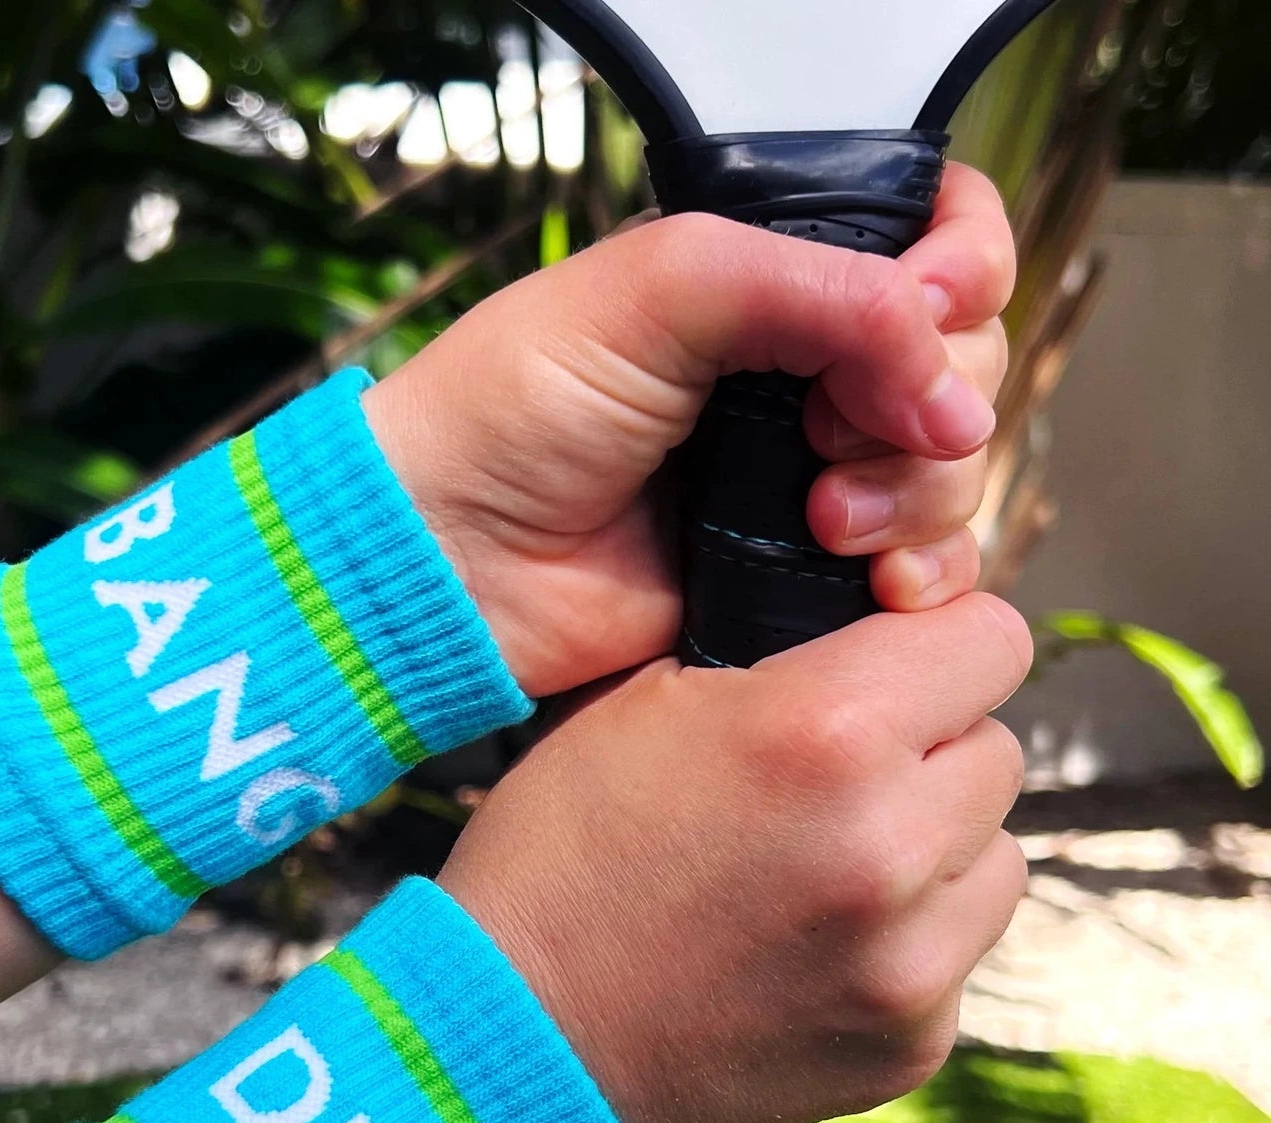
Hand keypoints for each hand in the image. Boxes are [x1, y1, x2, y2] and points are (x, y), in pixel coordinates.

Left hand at [363, 163, 1013, 696]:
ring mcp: (804, 482)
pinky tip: (871, 576)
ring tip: (820, 515)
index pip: (931, 252)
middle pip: (961, 367)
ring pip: (951, 474)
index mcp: (772, 287)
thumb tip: (951, 381)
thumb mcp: (665, 288)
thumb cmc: (516, 407)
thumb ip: (822, 288)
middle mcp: (800, 379)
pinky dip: (923, 572)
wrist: (452, 554)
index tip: (930, 313)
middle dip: (929, 400)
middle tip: (826, 431)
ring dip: (917, 494)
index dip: (962, 277)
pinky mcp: (796, 577)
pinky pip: (919, 571)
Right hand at [437, 593, 1031, 1122]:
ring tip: (824, 869)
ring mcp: (910, 963)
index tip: (895, 670)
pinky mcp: (909, 1048)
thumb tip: (874, 647)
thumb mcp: (642, 704)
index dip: (937, 644)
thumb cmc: (559, 854)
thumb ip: (779, 662)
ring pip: (997, 859)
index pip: (990, 639)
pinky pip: (955, 958)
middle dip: (930, 750)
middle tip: (833, 780)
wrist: (512, 1038)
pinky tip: (805, 951)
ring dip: (935, 850)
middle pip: (999, 750)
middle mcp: (894, 846)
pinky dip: (904, 944)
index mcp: (827, 731)